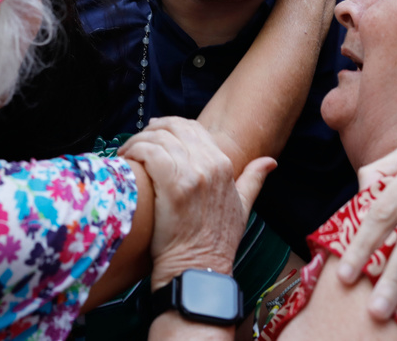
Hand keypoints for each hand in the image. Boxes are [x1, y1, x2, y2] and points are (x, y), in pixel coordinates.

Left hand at [119, 117, 275, 287]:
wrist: (200, 270)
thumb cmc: (217, 242)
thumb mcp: (243, 207)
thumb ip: (254, 179)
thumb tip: (270, 162)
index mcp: (224, 164)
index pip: (192, 128)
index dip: (168, 126)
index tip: (152, 134)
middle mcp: (210, 164)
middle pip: (173, 127)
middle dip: (150, 130)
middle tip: (136, 143)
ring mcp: (192, 174)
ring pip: (158, 138)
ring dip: (136, 142)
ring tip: (126, 154)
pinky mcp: (173, 185)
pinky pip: (149, 152)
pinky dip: (134, 151)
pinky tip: (126, 161)